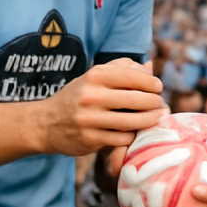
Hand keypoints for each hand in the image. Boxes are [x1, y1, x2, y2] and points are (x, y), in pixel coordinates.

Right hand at [40, 57, 164, 155]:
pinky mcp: (91, 139)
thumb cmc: (78, 96)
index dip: (151, 82)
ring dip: (150, 119)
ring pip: (133, 120)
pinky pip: (122, 138)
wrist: (45, 123)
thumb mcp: (94, 76)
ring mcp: (90, 119)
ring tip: (157, 117)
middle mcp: (92, 95)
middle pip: (137, 99)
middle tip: (160, 103)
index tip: (158, 87)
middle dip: (154, 102)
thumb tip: (149, 67)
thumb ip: (122, 68)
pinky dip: (133, 134)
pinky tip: (135, 130)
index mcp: (95, 75)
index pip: (133, 76)